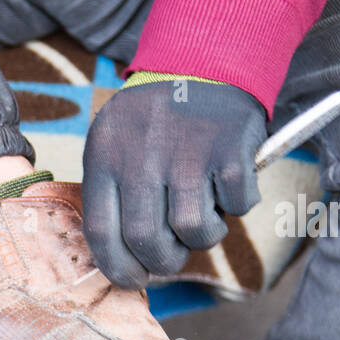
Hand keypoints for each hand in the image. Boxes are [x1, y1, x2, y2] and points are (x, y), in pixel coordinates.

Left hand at [81, 78, 265, 288]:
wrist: (205, 58)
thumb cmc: (157, 120)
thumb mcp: (117, 144)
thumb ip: (116, 195)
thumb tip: (125, 263)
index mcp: (104, 156)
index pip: (101, 231)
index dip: (117, 267)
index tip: (133, 280)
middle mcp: (141, 154)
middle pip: (146, 238)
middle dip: (163, 261)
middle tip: (173, 256)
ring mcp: (186, 150)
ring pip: (194, 230)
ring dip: (204, 237)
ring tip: (204, 216)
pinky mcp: (230, 146)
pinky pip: (236, 205)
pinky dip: (238, 206)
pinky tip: (230, 187)